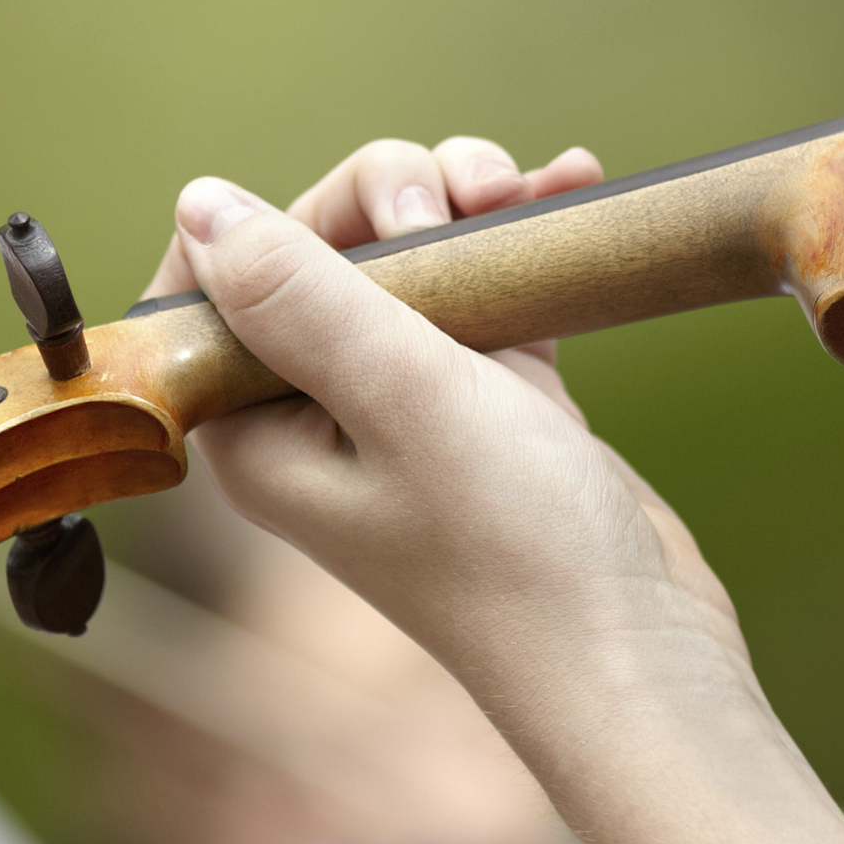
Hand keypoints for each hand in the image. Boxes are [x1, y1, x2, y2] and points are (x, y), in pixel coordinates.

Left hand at [162, 134, 843, 843]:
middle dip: (393, 195)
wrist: (642, 655)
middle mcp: (317, 418)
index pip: (211, 286)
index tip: (372, 209)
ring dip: (462, 202)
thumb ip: (301, 294)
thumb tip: (201, 203)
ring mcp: (407, 410)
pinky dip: (519, 238)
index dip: (274, 220)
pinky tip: (566, 188)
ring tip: (524, 191)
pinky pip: (483, 291)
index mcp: (257, 432)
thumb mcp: (402, 396)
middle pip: (317, 251)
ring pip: (407, 259)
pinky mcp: (489, 405)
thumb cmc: (516, 548)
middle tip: (467, 197)